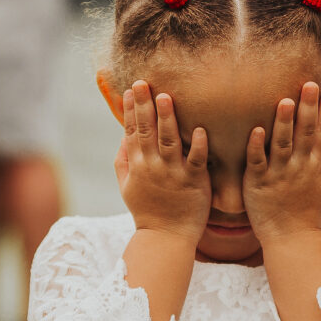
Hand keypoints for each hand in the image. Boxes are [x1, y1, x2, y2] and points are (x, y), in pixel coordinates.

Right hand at [114, 81, 210, 241]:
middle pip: (147, 131)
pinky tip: (199, 130)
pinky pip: (196, 161)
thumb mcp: (127, 187)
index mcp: (137, 166)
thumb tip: (122, 137)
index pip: (131, 132)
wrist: (166, 238)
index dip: (130, 110)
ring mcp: (173, 174)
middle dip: (143, 106)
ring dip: (167, 118)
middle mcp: (152, 167)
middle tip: (143, 82)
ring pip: (169, 141)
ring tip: (166, 97)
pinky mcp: (194, 182)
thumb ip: (122, 161)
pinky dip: (197, 146)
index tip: (130, 90)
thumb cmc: (148, 211)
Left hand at [242, 82, 320, 246]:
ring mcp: (278, 175)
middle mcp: (299, 167)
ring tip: (285, 101)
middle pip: (305, 133)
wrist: (291, 238)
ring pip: (282, 144)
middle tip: (309, 84)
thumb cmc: (308, 210)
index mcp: (315, 165)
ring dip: (284, 122)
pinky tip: (256, 130)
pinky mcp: (258, 183)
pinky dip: (257, 146)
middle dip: (308, 108)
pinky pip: (257, 162)